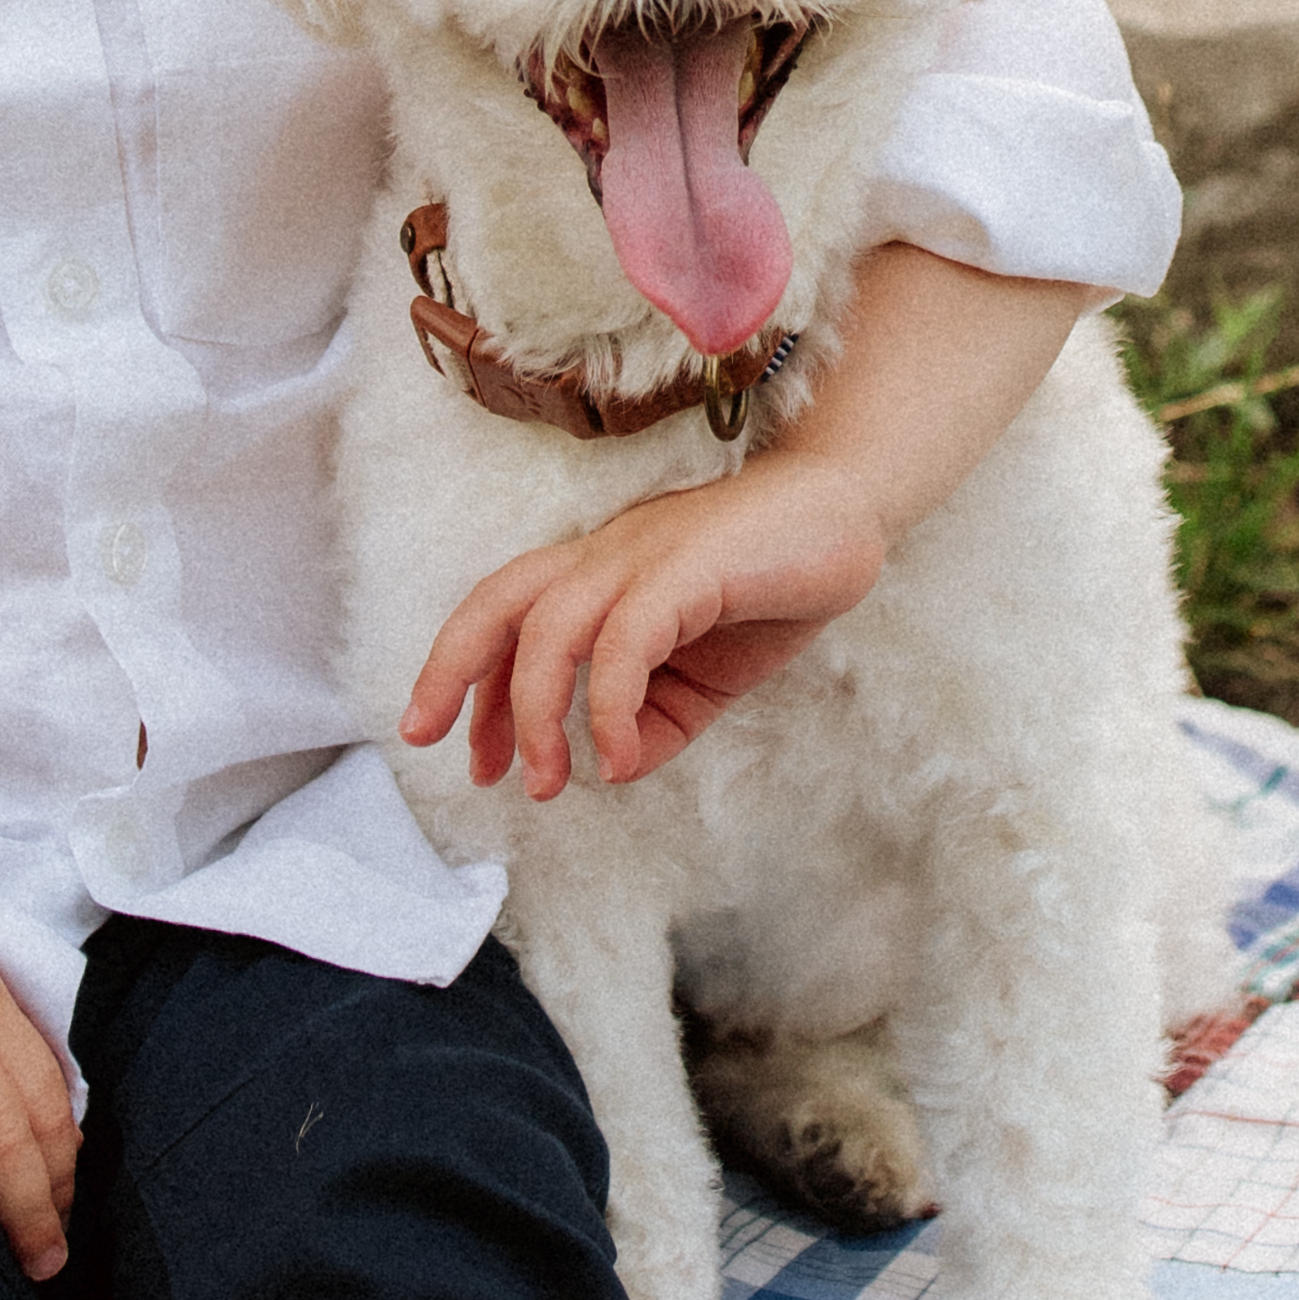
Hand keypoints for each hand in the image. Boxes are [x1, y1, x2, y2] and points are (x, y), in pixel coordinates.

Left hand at [401, 455, 891, 800]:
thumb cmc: (769, 587)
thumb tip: (612, 768)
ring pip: (549, 626)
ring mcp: (641, 555)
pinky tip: (619, 756)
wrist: (848, 516)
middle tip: (450, 756)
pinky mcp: (688, 565)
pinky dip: (609, 702)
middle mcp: (602, 557)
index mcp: (595, 575)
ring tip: (548, 783)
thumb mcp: (702, 680)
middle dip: (453, 675)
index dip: (471, 687)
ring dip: (534, 712)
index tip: (472, 761)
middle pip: (497, 603)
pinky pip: (625, 637)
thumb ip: (653, 722)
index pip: (504, 620)